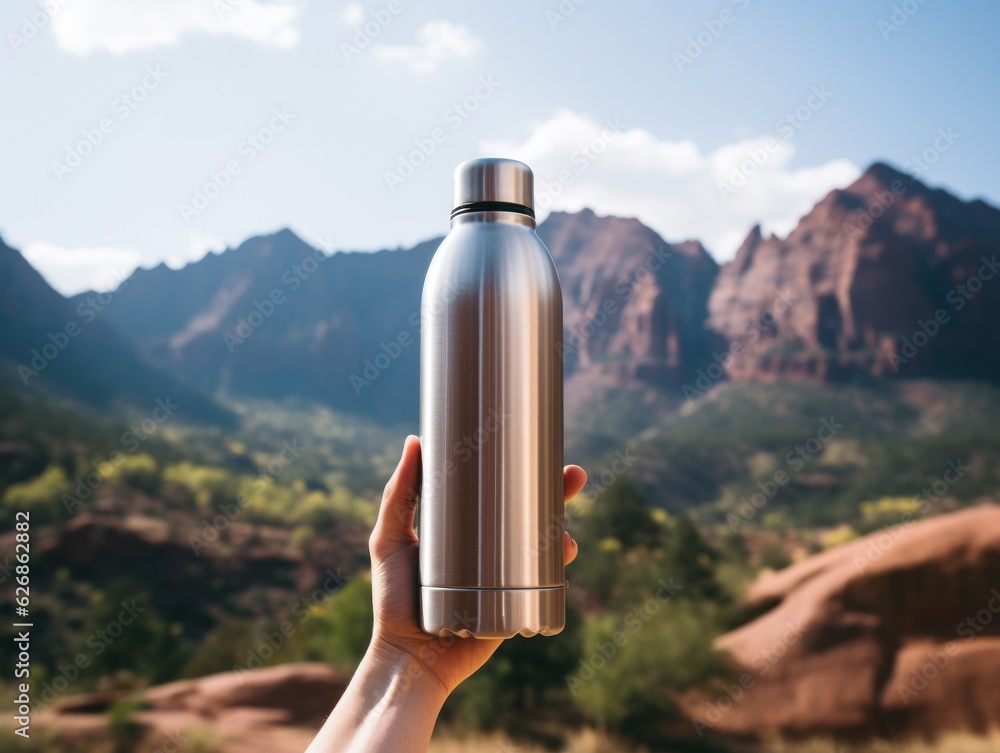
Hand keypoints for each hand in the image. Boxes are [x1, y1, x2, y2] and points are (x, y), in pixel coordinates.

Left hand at [368, 434, 585, 694]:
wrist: (410, 660)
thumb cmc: (393, 600)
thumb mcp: (389, 541)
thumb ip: (398, 496)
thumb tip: (414, 442)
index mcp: (463, 529)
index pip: (497, 493)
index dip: (520, 471)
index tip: (536, 445)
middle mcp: (489, 550)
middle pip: (530, 514)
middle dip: (557, 493)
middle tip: (574, 476)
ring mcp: (504, 576)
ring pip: (544, 545)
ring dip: (564, 531)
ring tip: (566, 528)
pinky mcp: (515, 603)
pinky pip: (545, 581)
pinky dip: (560, 565)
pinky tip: (566, 554)